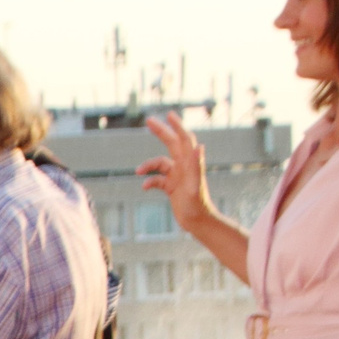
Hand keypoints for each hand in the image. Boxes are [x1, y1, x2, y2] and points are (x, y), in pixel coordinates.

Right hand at [137, 111, 217, 230]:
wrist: (198, 223)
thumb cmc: (198, 206)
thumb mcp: (195, 187)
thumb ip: (197, 167)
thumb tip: (200, 146)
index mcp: (190, 164)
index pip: (184, 139)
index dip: (177, 126)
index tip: (169, 115)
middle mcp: (184, 167)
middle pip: (171, 144)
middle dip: (161, 132)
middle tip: (149, 120)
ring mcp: (178, 176)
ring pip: (160, 163)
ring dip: (148, 165)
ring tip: (138, 171)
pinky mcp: (171, 186)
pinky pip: (157, 179)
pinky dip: (149, 181)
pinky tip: (144, 188)